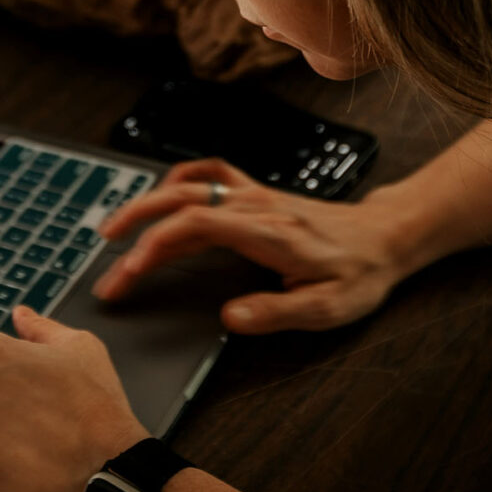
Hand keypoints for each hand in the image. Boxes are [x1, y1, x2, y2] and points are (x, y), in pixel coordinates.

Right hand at [92, 158, 404, 332]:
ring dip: (147, 202)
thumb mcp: (327, 307)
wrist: (386, 238)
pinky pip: (209, 172)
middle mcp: (255, 205)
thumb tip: (229, 319)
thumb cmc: (358, 273)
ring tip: (115, 228)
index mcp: (267, 232)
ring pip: (187, 185)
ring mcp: (254, 194)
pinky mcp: (256, 192)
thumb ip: (277, 313)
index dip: (154, 247)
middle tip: (105, 255)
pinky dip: (179, 178)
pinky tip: (162, 194)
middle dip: (135, 223)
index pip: (194, 226)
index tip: (128, 274)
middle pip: (180, 200)